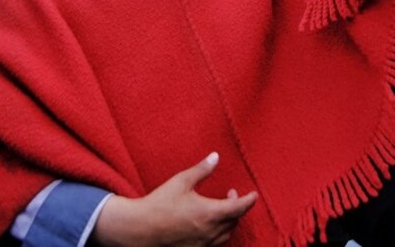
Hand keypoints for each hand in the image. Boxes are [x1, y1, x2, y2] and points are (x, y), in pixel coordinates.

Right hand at [92, 152, 257, 246]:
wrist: (140, 228)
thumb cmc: (160, 203)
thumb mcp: (182, 181)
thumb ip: (202, 169)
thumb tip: (216, 156)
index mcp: (210, 213)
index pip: (239, 208)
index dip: (249, 201)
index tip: (254, 194)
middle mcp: (210, 231)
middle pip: (234, 221)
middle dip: (237, 208)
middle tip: (230, 195)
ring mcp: (203, 244)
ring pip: (226, 235)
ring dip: (229, 222)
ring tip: (221, 210)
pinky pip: (215, 244)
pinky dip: (219, 234)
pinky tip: (210, 225)